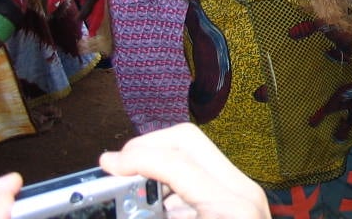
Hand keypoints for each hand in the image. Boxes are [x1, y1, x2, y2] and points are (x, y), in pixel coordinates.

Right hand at [99, 123, 269, 218]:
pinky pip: (202, 173)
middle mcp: (242, 191)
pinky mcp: (242, 198)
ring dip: (159, 160)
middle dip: (148, 146)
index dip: (136, 158)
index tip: (107, 164)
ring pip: (195, 152)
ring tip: (131, 183)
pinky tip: (156, 199)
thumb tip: (124, 193)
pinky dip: (173, 179)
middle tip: (118, 166)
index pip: (176, 162)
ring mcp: (245, 192)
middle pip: (188, 140)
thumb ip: (153, 213)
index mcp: (230, 206)